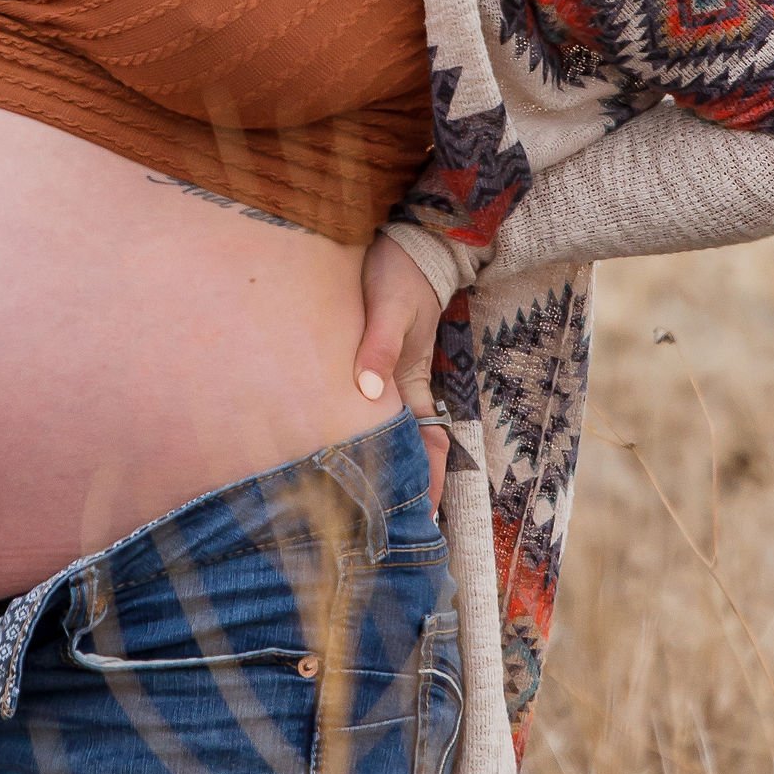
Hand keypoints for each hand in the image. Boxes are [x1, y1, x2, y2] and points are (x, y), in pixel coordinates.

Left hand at [354, 232, 449, 510]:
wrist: (409, 243)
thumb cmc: (401, 274)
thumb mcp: (388, 308)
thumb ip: (378, 347)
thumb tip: (369, 391)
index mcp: (413, 380)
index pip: (428, 444)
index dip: (429, 483)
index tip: (425, 521)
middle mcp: (403, 384)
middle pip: (410, 447)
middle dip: (406, 488)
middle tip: (389, 531)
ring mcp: (388, 375)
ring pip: (390, 431)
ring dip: (385, 464)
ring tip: (363, 506)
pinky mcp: (370, 361)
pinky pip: (371, 408)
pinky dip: (366, 433)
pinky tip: (344, 450)